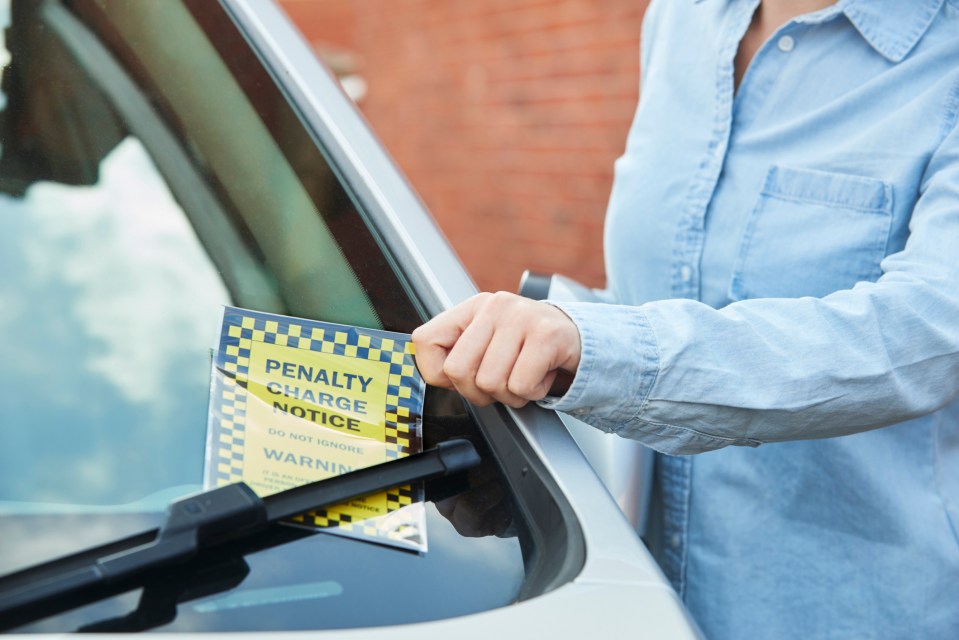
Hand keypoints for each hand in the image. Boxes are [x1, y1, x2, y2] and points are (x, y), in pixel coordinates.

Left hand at [412, 292, 580, 407]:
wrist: (581, 341)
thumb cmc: (529, 349)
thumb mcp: (489, 344)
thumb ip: (458, 355)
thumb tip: (430, 374)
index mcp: (472, 308)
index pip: (424, 341)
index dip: (438, 373)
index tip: (460, 378)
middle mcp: (494, 306)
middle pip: (457, 370)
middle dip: (478, 392)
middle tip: (500, 384)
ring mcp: (521, 317)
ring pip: (490, 383)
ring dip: (510, 395)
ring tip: (524, 376)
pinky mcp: (546, 335)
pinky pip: (521, 386)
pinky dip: (533, 393)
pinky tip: (542, 375)